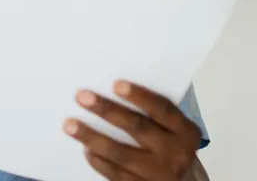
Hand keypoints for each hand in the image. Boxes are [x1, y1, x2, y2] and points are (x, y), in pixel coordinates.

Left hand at [64, 81, 201, 179]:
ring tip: (71, 125)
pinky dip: (99, 162)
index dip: (140, 96)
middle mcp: (176, 153)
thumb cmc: (173, 148)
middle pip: (137, 128)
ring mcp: (159, 174)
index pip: (162, 110)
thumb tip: (110, 90)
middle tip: (82, 97)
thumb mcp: (174, 130)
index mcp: (185, 132)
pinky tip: (86, 150)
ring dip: (92, 137)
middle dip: (107, 110)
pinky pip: (117, 175)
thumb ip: (153, 114)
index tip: (116, 84)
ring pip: (121, 153)